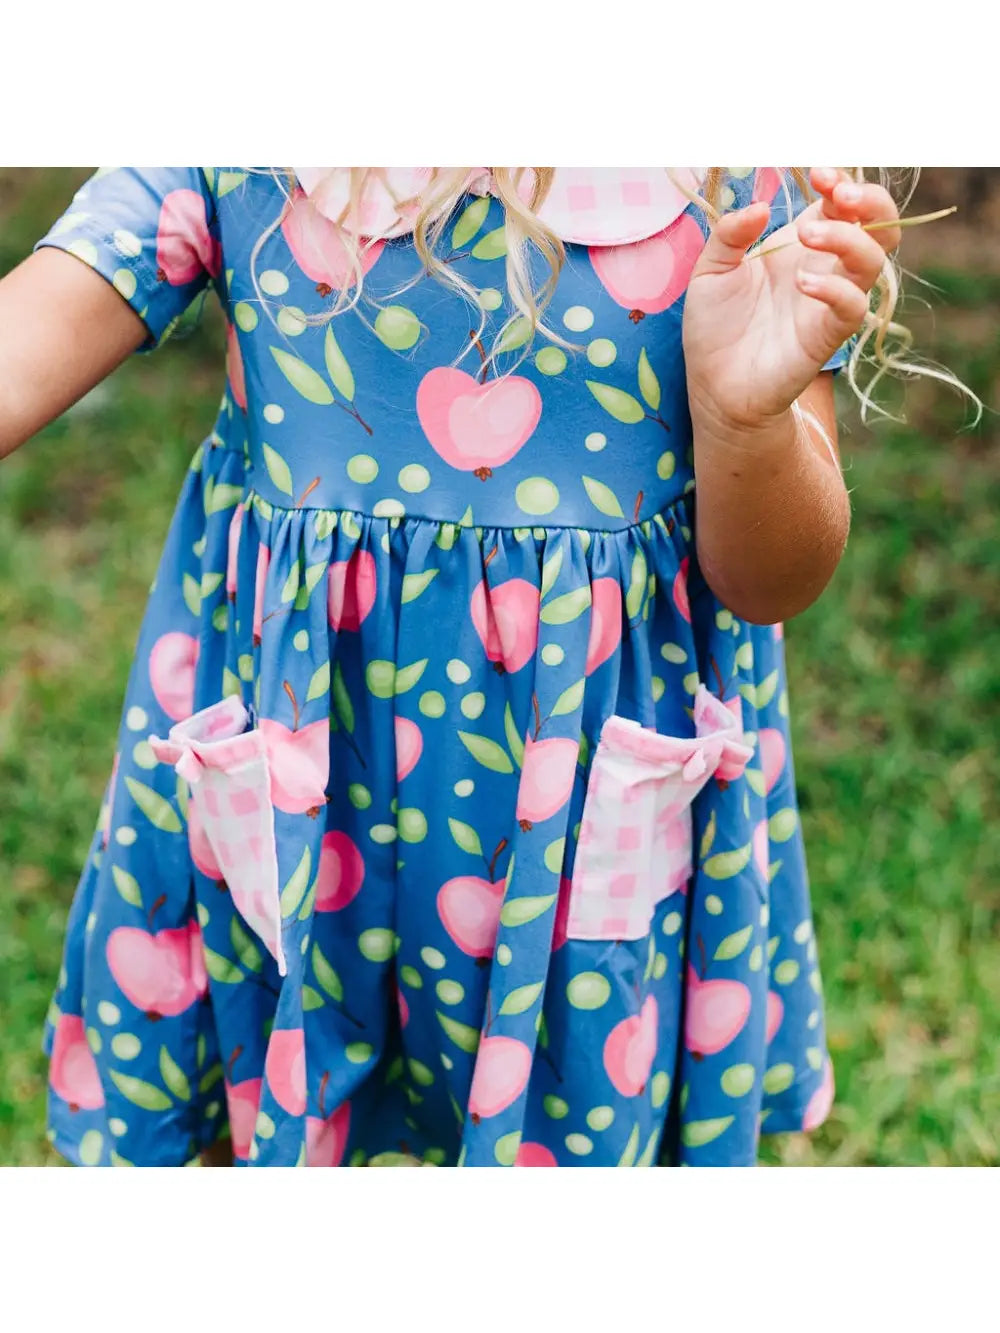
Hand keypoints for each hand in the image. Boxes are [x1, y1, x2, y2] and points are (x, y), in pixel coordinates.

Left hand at [682, 167, 901, 433]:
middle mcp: (825, 268)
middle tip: (838, 195)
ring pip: (872, 260)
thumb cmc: (715, 327)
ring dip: (848, 238)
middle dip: (869, 201)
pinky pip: (853, 306)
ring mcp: (830, 301)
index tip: (818, 174)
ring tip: (808, 235)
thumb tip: (761, 207)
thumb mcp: (710, 271)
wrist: (714, 385)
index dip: (841, 182)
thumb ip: (729, 235)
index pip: (843, 202)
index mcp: (802, 245)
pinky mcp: (827, 336)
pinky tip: (801, 283)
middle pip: (879, 225)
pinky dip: (835, 289)